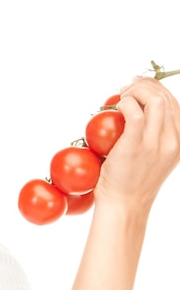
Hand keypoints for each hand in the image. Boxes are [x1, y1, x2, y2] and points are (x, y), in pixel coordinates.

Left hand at [94, 76, 179, 208]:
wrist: (124, 205)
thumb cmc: (132, 182)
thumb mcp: (154, 157)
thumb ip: (154, 135)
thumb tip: (139, 108)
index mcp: (179, 142)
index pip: (174, 104)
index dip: (156, 88)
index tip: (138, 84)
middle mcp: (172, 142)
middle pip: (165, 98)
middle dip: (144, 85)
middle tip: (126, 89)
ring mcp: (155, 144)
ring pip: (155, 101)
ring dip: (135, 92)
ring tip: (121, 97)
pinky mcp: (135, 146)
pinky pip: (135, 114)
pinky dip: (125, 104)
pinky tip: (117, 108)